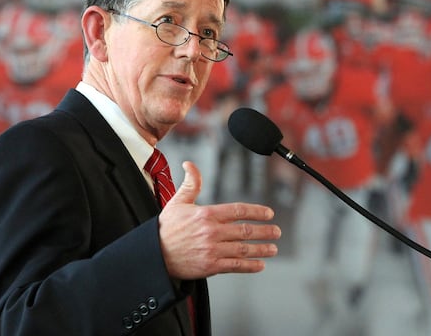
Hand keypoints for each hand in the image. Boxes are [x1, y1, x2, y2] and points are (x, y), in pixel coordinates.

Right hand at [158, 161, 280, 279]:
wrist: (153, 255)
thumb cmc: (166, 229)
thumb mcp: (177, 202)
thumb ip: (190, 184)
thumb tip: (190, 165)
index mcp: (206, 214)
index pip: (238, 211)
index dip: (257, 212)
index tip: (269, 214)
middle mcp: (211, 232)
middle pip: (245, 231)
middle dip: (264, 231)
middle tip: (276, 231)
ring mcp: (212, 250)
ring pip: (243, 249)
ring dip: (262, 249)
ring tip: (273, 248)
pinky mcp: (210, 266)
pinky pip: (235, 266)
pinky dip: (250, 266)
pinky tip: (260, 265)